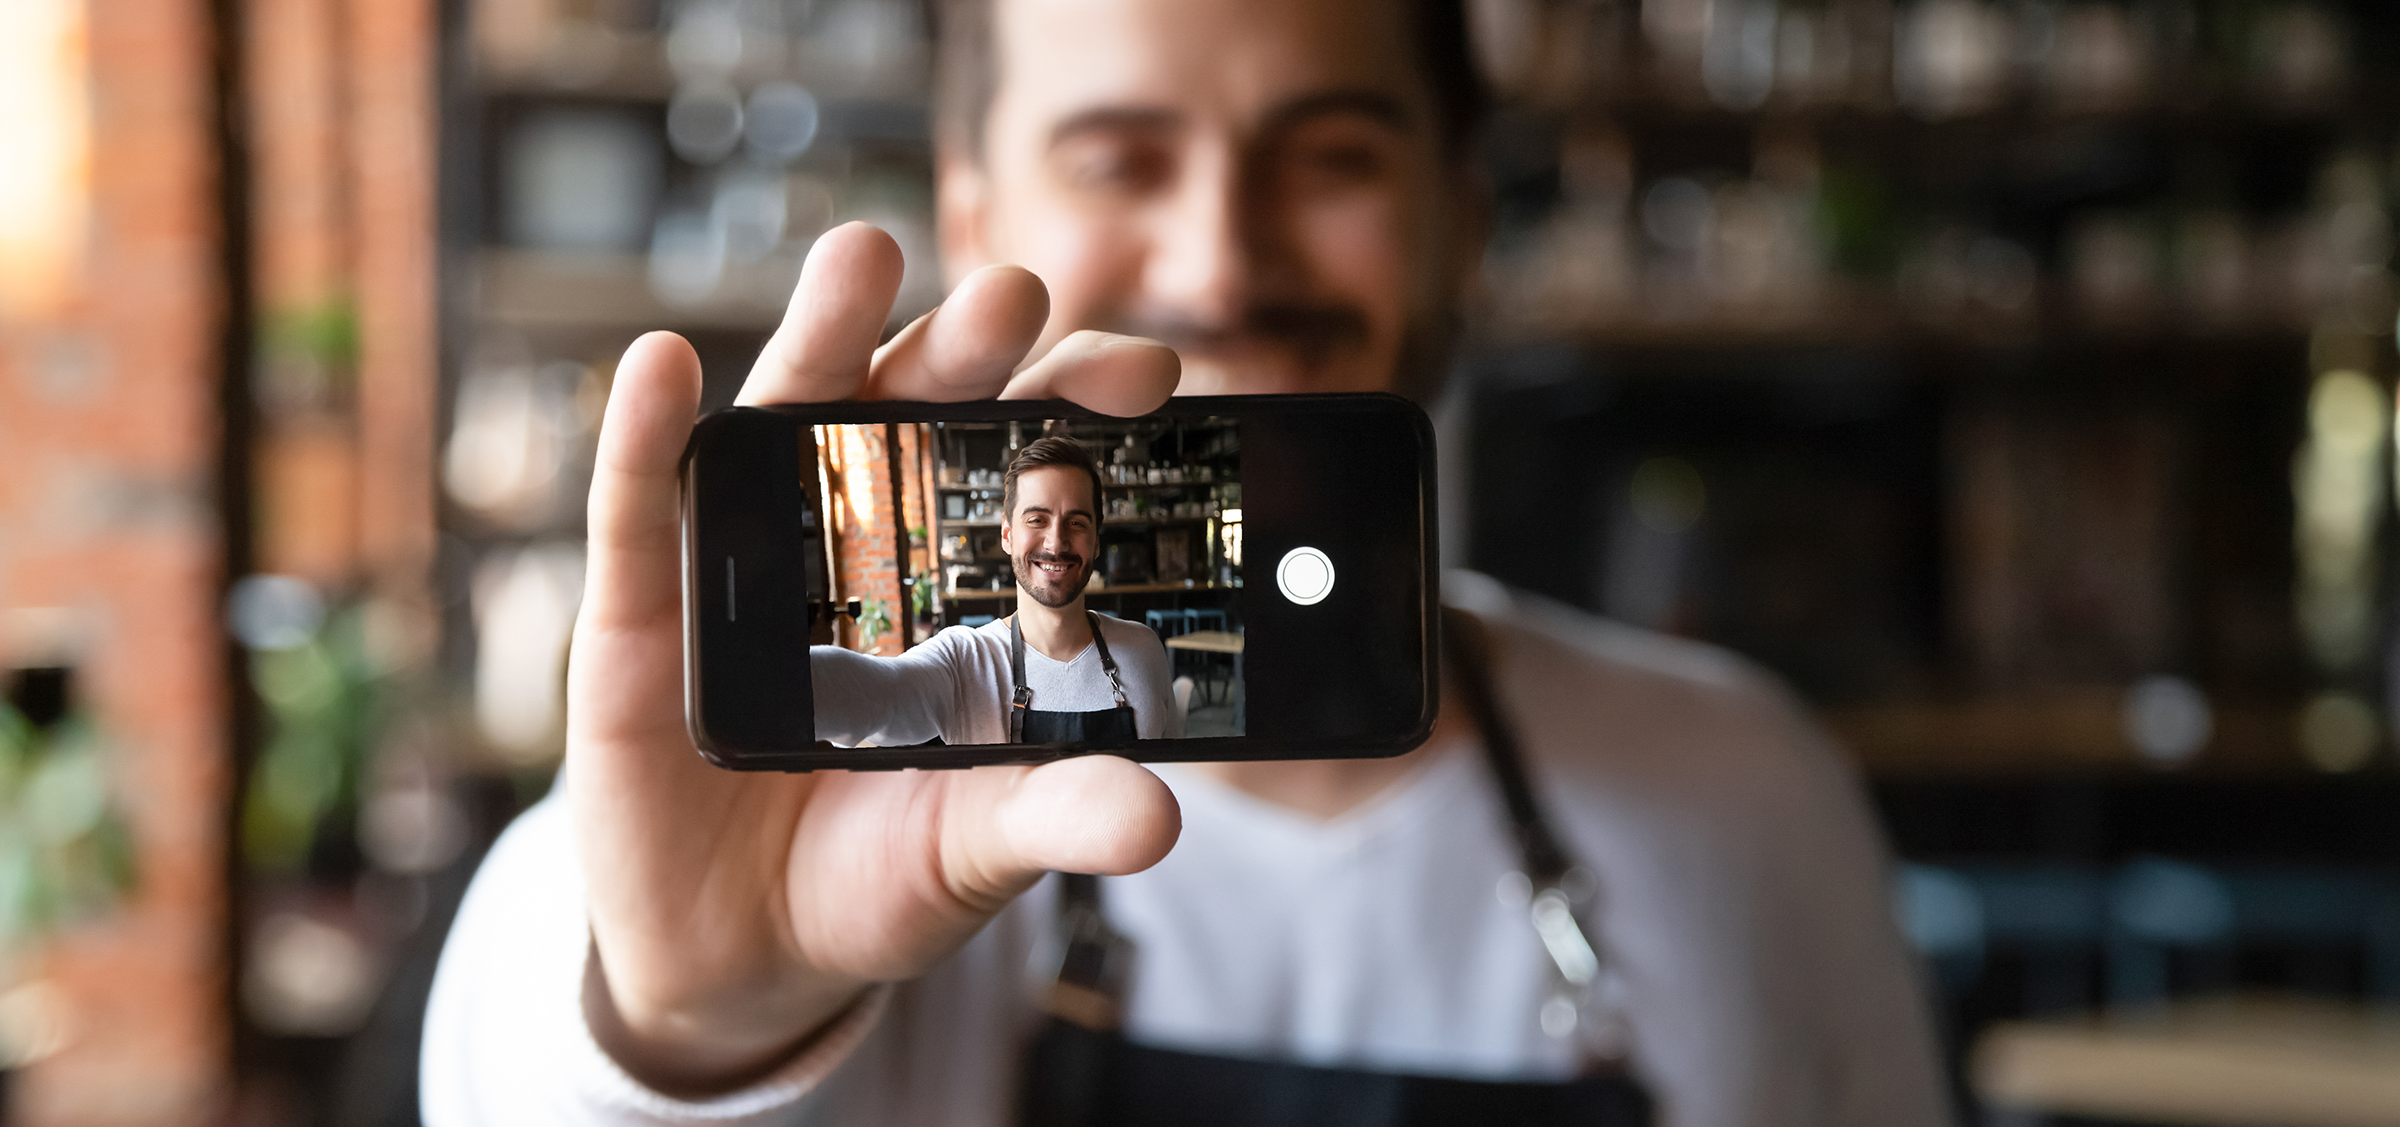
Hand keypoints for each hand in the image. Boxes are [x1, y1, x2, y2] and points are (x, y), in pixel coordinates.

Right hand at [570, 223, 1183, 1095]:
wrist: (744, 961)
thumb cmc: (875, 876)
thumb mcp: (973, 851)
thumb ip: (1055, 818)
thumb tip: (1159, 819)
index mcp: (950, 578)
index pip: (1017, 467)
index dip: (1071, 409)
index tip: (1147, 369)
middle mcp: (850, 541)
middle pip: (907, 412)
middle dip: (960, 347)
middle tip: (1016, 293)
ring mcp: (739, 563)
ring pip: (779, 421)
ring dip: (819, 333)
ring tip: (862, 255)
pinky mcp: (638, 616)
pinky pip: (637, 511)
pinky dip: (645, 435)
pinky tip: (666, 364)